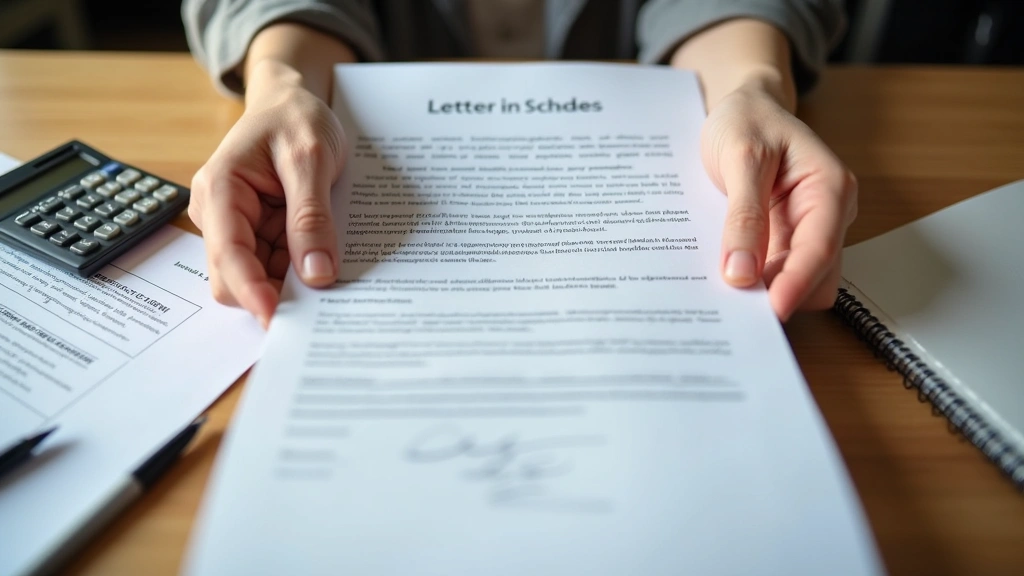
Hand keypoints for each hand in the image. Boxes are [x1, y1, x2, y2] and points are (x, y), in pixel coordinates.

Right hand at [188, 81, 345, 327]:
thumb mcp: (311, 159)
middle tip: (322, 306)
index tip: (276, 321)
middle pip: (236, 277)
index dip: (251, 292)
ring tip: (331, 278)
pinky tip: (324, 267)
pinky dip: (300, 271)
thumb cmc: (296, 118)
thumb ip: (311, 216)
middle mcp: (220, 214)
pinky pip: (277, 265)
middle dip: (273, 294)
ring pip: (259, 277)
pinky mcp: (259, 233)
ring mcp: (239, 226)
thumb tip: (316, 274)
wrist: (294, 101)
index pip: (228, 255)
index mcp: (221, 190)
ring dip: (291, 284)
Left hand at [701, 84, 856, 320]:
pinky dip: (757, 281)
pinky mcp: (788, 240)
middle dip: (781, 293)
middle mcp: (828, 214)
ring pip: (801, 282)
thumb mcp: (741, 158)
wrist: (743, 107)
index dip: (795, 284)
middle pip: (818, 277)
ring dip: (767, 290)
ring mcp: (810, 230)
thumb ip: (743, 215)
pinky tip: (729, 278)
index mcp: (829, 187)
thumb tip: (740, 272)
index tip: (768, 312)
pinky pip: (778, 273)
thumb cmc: (747, 120)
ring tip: (726, 293)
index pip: (819, 249)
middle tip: (733, 305)